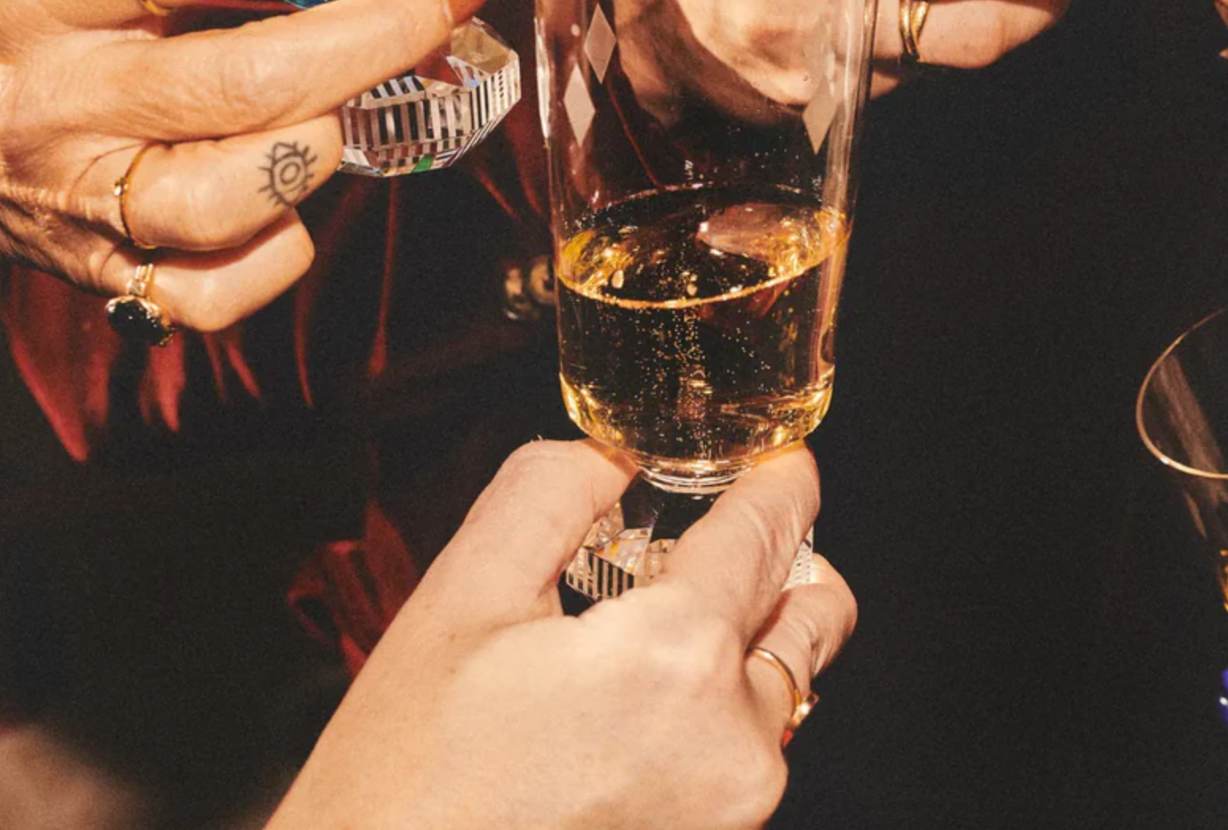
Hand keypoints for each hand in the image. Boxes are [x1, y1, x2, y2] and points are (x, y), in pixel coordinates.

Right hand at [0, 0, 498, 329]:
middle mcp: (55, 92)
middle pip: (252, 80)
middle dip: (386, 31)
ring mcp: (75, 191)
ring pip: (234, 199)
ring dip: (325, 142)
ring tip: (351, 92)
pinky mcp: (94, 265)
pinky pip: (208, 291)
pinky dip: (275, 250)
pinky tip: (294, 194)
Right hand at [268, 441, 854, 829]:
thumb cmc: (400, 789)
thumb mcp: (455, 603)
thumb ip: (550, 493)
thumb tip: (616, 450)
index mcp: (676, 658)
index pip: (771, 530)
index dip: (779, 478)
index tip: (778, 457)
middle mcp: (734, 742)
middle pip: (812, 610)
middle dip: (775, 562)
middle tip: (706, 547)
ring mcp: (735, 810)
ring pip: (784, 685)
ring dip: (740, 643)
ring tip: (638, 643)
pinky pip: (747, 753)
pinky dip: (714, 714)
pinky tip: (624, 716)